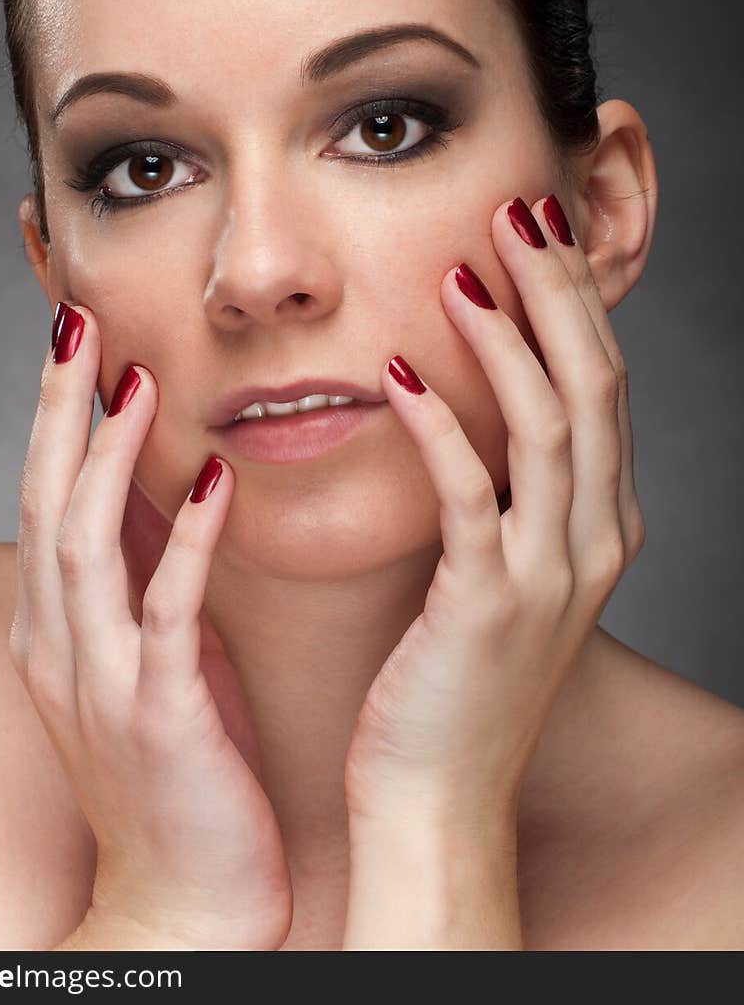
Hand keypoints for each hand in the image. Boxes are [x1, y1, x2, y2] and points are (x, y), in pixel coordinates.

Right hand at [10, 302, 291, 950]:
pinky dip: (186, 542)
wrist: (183, 902)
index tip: (77, 343)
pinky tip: (214, 482)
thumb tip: (161, 494)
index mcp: (53, 634)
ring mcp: (101, 684)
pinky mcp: (159, 718)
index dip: (55, 420)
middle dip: (58, 413)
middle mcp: (59, 650)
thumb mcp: (142, 666)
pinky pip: (166, 614)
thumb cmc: (176, 776)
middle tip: (78, 326)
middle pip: (45, 505)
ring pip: (85, 547)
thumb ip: (139, 584)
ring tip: (135, 380)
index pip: (43, 502)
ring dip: (108, 458)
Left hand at [343, 193, 646, 833]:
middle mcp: (593, 542)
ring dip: (509, 339)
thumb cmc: (453, 675)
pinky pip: (471, 493)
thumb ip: (505, 489)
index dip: (574, 301)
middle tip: (516, 210)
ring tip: (461, 268)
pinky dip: (441, 423)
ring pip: (550, 426)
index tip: (532, 228)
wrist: (437, 794)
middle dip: (558, 291)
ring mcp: (549, 577)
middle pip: (593, 386)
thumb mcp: (500, 567)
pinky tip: (402, 369)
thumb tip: (472, 398)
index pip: (603, 385)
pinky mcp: (485, 606)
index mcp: (601, 525)